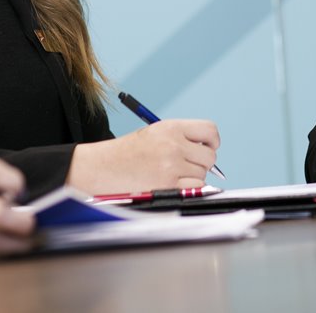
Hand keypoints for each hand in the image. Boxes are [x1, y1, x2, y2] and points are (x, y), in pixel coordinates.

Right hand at [68, 119, 219, 192]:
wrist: (104, 166)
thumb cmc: (129, 152)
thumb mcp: (156, 133)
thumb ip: (182, 138)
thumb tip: (209, 151)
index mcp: (171, 127)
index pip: (209, 130)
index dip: (212, 141)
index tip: (207, 147)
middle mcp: (174, 144)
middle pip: (210, 155)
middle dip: (203, 162)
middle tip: (187, 165)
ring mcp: (172, 164)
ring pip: (202, 173)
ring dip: (193, 176)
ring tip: (172, 174)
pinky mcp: (169, 184)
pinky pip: (196, 187)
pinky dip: (189, 188)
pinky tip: (173, 184)